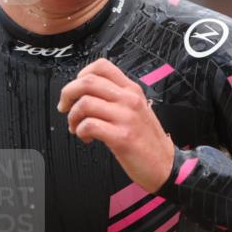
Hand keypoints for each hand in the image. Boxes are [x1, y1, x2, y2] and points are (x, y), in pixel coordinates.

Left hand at [57, 58, 174, 193]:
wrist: (166, 165)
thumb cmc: (147, 140)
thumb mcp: (136, 110)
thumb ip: (115, 98)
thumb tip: (85, 94)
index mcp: (132, 90)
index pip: (102, 66)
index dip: (81, 74)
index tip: (75, 89)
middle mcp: (129, 99)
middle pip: (87, 82)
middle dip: (67, 93)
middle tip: (64, 107)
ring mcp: (126, 117)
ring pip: (85, 103)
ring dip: (72, 117)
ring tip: (77, 127)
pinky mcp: (121, 137)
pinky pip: (89, 125)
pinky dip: (80, 131)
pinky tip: (86, 138)